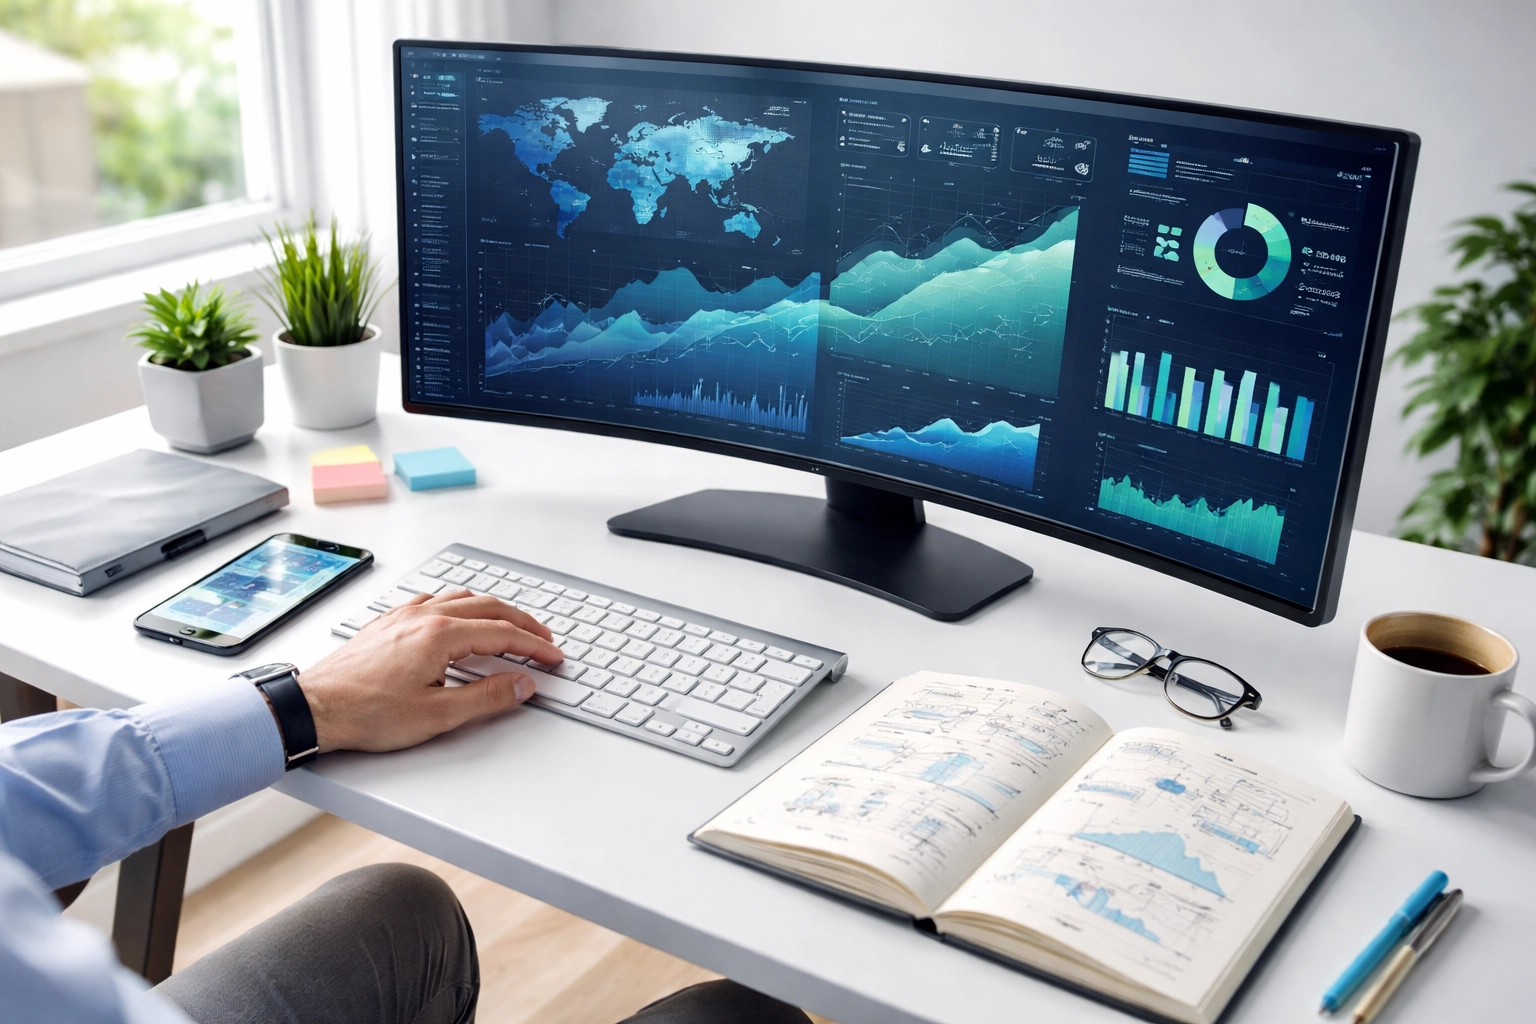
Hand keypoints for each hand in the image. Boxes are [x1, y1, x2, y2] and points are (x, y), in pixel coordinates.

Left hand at [296, 589, 562, 752]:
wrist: (315, 707)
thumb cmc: (366, 713)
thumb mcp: (438, 715)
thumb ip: (487, 697)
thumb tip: (522, 684)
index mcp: (441, 635)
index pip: (503, 633)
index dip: (534, 646)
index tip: (553, 657)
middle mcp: (424, 616)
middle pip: (488, 608)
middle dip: (522, 623)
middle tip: (543, 639)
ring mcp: (403, 616)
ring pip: (461, 598)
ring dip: (492, 610)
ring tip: (509, 625)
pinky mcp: (387, 623)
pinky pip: (433, 600)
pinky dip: (459, 605)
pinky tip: (457, 617)